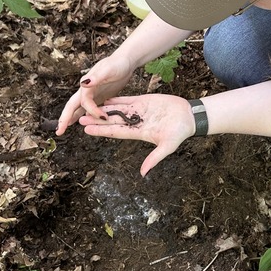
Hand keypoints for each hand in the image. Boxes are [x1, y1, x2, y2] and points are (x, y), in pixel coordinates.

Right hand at [56, 53, 134, 134]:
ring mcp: (91, 93)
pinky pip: (88, 108)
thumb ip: (97, 76)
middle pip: (72, 105)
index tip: (103, 117)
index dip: (92, 111)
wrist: (124, 62)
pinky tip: (80, 121)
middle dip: (65, 118)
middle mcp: (86, 89)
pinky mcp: (98, 96)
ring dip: (71, 118)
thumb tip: (84, 83)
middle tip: (59, 131)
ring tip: (64, 128)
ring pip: (78, 108)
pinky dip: (83, 115)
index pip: (84, 102)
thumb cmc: (117, 64)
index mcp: (87, 84)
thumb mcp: (108, 69)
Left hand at [78, 95, 194, 175]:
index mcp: (139, 133)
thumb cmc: (180, 132)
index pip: (115, 132)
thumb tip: (144, 173)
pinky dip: (116, 99)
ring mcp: (139, 111)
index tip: (87, 129)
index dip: (101, 130)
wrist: (190, 116)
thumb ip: (154, 158)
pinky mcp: (145, 101)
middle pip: (112, 121)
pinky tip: (105, 97)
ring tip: (89, 107)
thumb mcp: (168, 146)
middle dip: (97, 120)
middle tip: (80, 118)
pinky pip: (127, 100)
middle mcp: (136, 123)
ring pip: (117, 109)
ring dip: (103, 109)